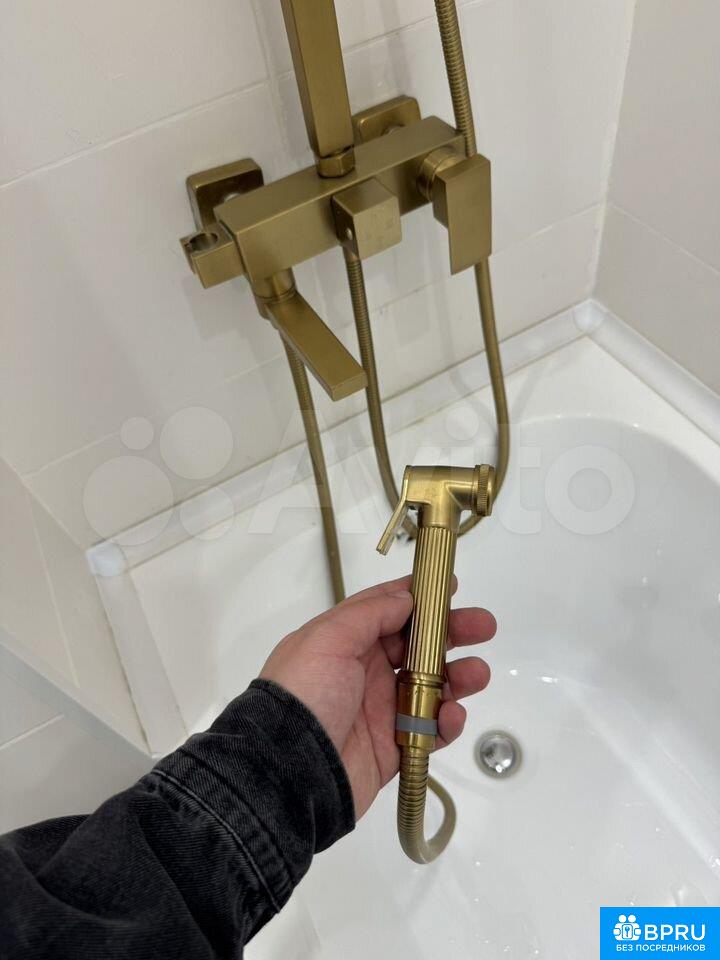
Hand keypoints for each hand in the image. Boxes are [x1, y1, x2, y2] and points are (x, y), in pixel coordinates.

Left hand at [260, 575, 495, 818]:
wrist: (290, 773)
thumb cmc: (304, 695)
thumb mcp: (327, 639)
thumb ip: (369, 614)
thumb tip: (405, 597)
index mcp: (344, 641)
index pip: (386, 610)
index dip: (419, 597)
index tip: (451, 587)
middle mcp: (363, 671)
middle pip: (417, 645)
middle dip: (452, 633)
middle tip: (483, 627)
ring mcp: (381, 709)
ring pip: (432, 686)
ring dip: (458, 677)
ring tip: (477, 674)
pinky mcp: (395, 746)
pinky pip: (431, 729)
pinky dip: (448, 722)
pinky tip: (452, 715)